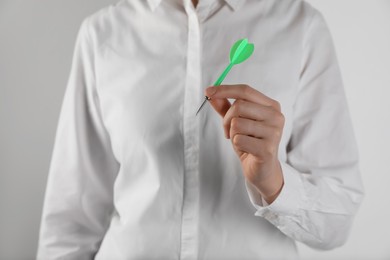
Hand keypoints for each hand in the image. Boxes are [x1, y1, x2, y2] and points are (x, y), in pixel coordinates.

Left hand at [205, 84, 284, 203]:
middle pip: (239, 106)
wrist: (262, 169)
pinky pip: (239, 139)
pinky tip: (246, 149)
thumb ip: (225, 107)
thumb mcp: (236, 122)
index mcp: (271, 106)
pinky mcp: (267, 148)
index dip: (225, 89)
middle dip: (226, 119)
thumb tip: (211, 93)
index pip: (245, 90)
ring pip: (237, 123)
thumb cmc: (250, 142)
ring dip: (232, 133)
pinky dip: (237, 145)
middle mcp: (276, 116)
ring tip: (240, 140)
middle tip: (227, 131)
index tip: (208, 91)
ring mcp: (274, 132)